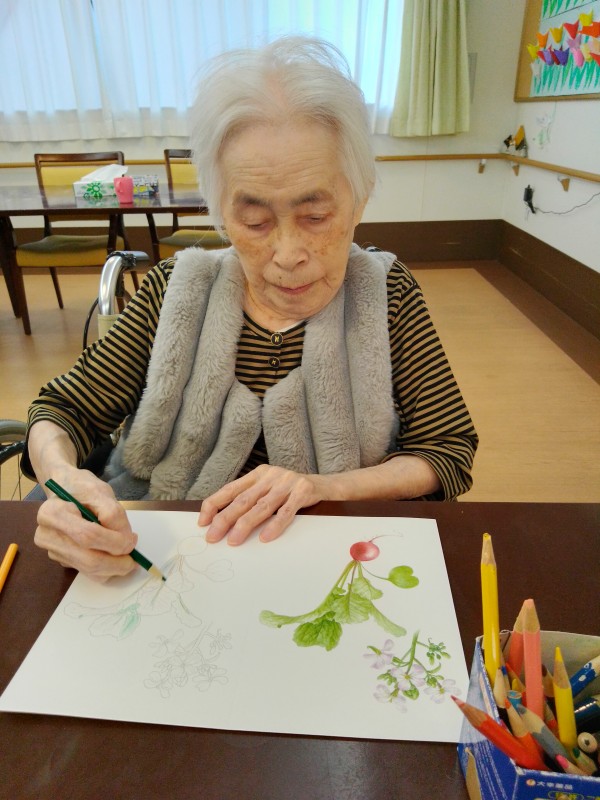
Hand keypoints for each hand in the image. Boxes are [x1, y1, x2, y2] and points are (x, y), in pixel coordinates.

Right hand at [35, 468, 138, 581]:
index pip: (88, 536)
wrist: (65, 490)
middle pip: (88, 560)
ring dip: (113, 568)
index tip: (132, 540)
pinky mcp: (62, 560)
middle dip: (117, 562)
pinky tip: (114, 558)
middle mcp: (47, 536)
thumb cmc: (82, 488)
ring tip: (127, 556)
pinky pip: (87, 572)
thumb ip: (114, 515)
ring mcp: (53, 550)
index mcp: (52, 514)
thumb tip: (127, 541)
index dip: (115, 542)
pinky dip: (106, 569)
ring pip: (89, 570)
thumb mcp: (101, 492)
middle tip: (134, 559)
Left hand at [197, 465, 328, 545]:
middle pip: (243, 500)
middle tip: (212, 537)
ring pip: (262, 506)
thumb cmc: (292, 492)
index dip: (214, 505)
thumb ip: (252, 500)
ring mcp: (287, 482)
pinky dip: (275, 525)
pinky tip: (265, 537)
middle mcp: (270, 476)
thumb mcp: (270, 490)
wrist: (327, 485)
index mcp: (259, 474)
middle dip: (224, 519)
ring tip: (233, 540)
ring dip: (245, 525)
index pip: (230, 489)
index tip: (202, 522)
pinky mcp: (303, 492)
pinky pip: (286, 511)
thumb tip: (223, 523)